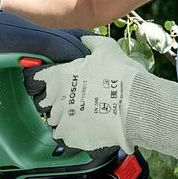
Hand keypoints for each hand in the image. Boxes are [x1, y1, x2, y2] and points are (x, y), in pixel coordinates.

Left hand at [24, 35, 177, 171]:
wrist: (137, 105)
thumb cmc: (123, 74)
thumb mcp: (107, 48)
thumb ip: (91, 42)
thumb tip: (84, 39)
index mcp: (61, 75)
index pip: (40, 78)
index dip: (46, 80)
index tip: (53, 84)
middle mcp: (58, 98)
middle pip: (48, 104)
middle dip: (58, 103)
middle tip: (73, 103)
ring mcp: (64, 120)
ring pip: (55, 122)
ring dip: (64, 120)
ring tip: (79, 120)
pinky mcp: (73, 138)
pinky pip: (64, 139)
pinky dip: (72, 137)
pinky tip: (83, 132)